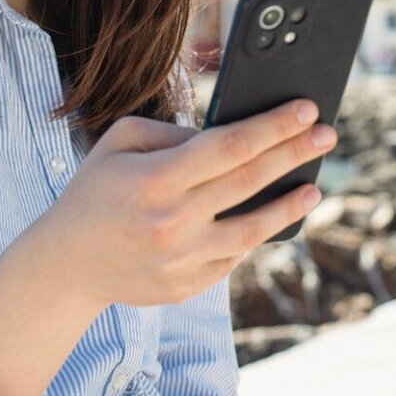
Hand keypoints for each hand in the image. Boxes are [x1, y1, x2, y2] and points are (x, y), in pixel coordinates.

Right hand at [36, 98, 336, 308]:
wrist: (67, 264)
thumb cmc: (96, 191)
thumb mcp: (119, 143)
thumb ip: (172, 133)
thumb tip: (229, 135)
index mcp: (156, 178)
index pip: (231, 145)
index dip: (274, 126)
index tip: (306, 109)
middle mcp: (173, 221)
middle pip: (250, 181)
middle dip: (295, 153)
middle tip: (327, 134)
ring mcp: (183, 259)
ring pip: (253, 229)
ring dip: (289, 205)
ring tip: (314, 186)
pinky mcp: (187, 286)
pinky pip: (233, 256)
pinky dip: (255, 235)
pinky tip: (273, 217)